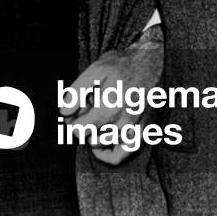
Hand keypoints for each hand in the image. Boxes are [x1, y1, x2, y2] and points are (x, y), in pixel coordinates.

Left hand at [60, 25, 163, 164]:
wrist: (152, 62)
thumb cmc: (122, 64)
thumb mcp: (96, 69)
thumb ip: (77, 91)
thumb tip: (64, 111)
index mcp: (109, 106)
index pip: (79, 130)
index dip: (71, 121)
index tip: (73, 111)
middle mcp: (123, 122)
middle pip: (89, 138)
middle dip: (83, 125)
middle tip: (87, 109)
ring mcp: (136, 129)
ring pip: (104, 145)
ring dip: (95, 135)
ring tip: (97, 117)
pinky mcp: (146, 132)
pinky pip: (124, 153)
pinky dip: (110, 153)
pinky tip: (102, 145)